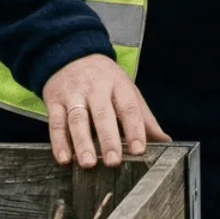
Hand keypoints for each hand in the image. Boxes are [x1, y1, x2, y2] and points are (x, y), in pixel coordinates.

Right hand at [42, 54, 168, 168]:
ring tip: (89, 163)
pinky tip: (65, 158)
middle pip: (103, 115)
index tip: (139, 149)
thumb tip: (165, 140)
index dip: (135, 129)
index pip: (129, 108)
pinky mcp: (54, 101)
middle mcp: (96, 89)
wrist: (72, 54)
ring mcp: (73, 94)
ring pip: (78, 120)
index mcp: (119, 85)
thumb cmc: (105, 79)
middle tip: (113, 161)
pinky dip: (59, 142)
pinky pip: (55, 122)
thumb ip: (144, 118)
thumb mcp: (128, 91)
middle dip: (109, 139)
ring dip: (82, 143)